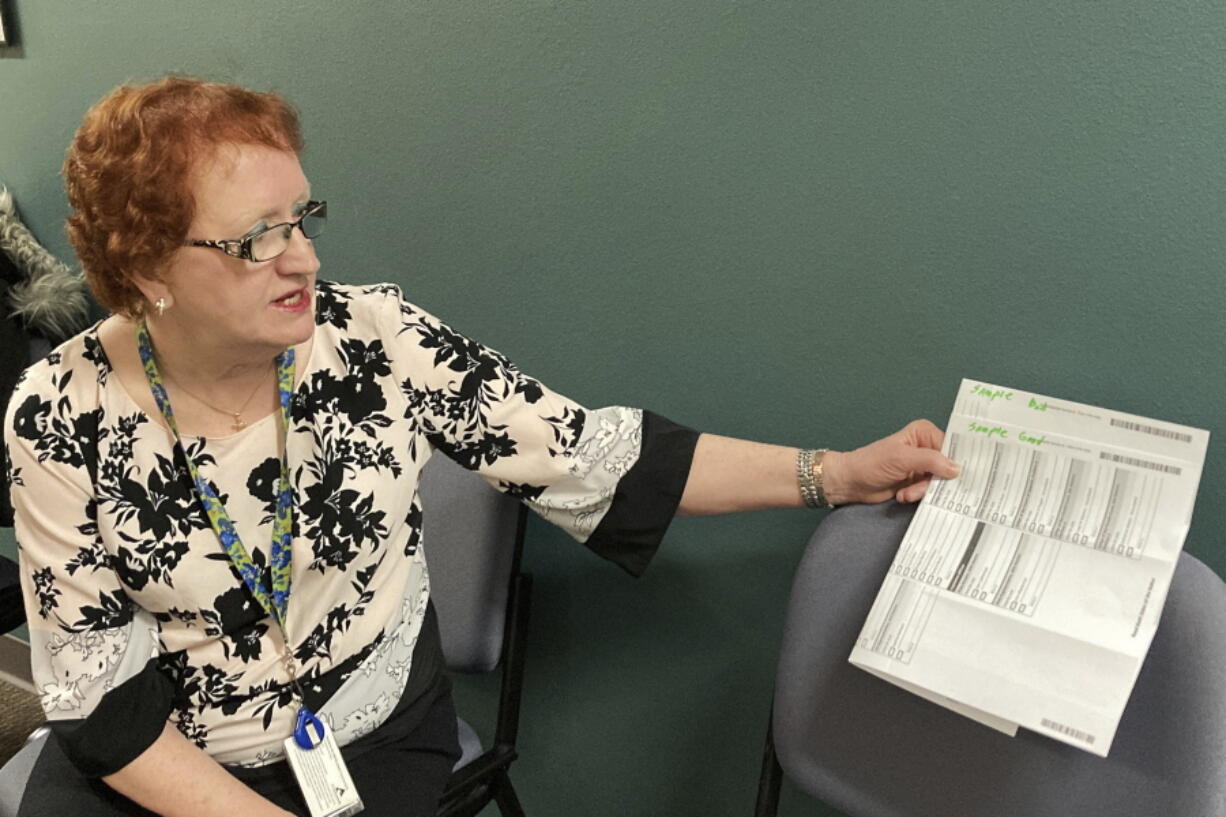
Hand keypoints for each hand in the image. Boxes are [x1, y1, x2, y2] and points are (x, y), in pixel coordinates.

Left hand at [822, 419, 960, 504]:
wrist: (852, 483)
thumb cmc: (871, 464)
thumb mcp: (902, 459)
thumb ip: (931, 461)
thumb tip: (956, 468)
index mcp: (923, 433)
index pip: (951, 448)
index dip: (953, 464)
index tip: (954, 478)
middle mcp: (926, 447)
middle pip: (948, 467)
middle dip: (935, 481)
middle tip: (920, 487)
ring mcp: (922, 465)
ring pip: (939, 482)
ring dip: (923, 491)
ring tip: (906, 493)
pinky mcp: (917, 481)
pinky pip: (930, 491)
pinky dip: (917, 495)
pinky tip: (903, 495)